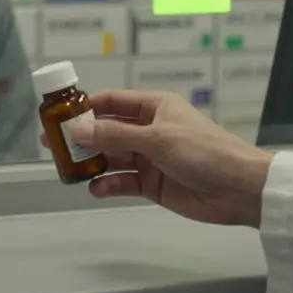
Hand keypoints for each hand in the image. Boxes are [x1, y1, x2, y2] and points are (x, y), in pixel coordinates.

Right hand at [45, 89, 272, 227]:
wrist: (239, 190)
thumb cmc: (205, 152)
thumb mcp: (158, 139)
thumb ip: (116, 135)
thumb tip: (79, 129)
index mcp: (154, 107)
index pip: (111, 102)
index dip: (85, 107)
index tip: (58, 115)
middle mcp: (149, 129)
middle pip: (107, 130)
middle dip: (82, 138)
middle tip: (52, 145)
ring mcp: (150, 157)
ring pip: (112, 157)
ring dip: (92, 163)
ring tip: (68, 170)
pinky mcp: (152, 184)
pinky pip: (123, 181)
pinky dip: (108, 185)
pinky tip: (95, 189)